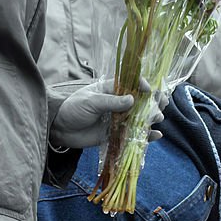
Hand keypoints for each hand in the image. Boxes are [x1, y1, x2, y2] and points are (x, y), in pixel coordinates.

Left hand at [50, 78, 170, 147]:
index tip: (149, 90)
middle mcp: (119, 103)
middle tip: (160, 106)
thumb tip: (132, 100)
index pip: (132, 83)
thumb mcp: (91, 101)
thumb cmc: (73, 108)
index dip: (143, 86)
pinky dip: (146, 136)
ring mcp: (119, 119)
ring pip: (141, 118)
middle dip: (153, 103)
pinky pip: (135, 134)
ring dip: (151, 118)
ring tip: (157, 119)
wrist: (60, 129)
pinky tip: (156, 135)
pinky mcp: (117, 134)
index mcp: (112, 89)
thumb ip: (111, 102)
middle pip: (142, 101)